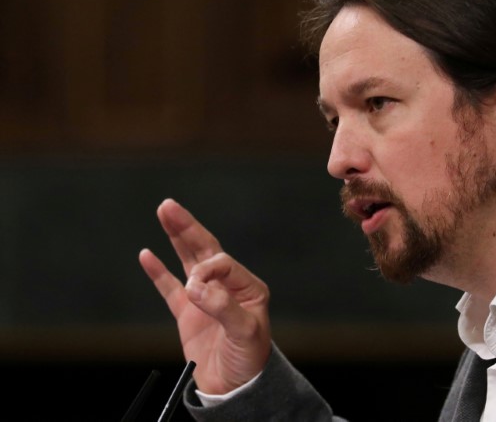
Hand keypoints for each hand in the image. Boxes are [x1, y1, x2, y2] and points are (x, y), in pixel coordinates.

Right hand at [139, 198, 271, 394]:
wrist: (236, 389)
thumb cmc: (250, 361)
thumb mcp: (245, 334)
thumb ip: (222, 307)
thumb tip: (195, 286)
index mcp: (247, 287)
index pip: (221, 263)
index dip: (206, 270)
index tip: (196, 291)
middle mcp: (227, 287)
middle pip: (204, 250)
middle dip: (187, 227)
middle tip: (168, 205)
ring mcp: (205, 298)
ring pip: (187, 261)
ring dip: (175, 237)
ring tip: (164, 212)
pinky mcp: (188, 314)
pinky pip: (169, 288)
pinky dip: (158, 272)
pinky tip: (146, 254)